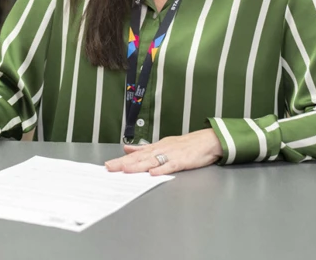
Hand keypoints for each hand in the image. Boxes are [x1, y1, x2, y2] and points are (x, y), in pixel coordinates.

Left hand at [105, 129, 222, 175]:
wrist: (207, 141)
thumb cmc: (185, 145)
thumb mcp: (162, 144)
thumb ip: (144, 149)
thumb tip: (127, 149)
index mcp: (155, 147)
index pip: (135, 155)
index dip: (121, 159)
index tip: (108, 165)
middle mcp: (160, 150)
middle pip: (139, 158)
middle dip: (123, 163)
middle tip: (110, 167)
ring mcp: (171, 155)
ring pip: (151, 161)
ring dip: (138, 166)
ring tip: (125, 169)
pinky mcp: (182, 161)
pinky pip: (170, 166)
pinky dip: (162, 169)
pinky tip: (153, 173)